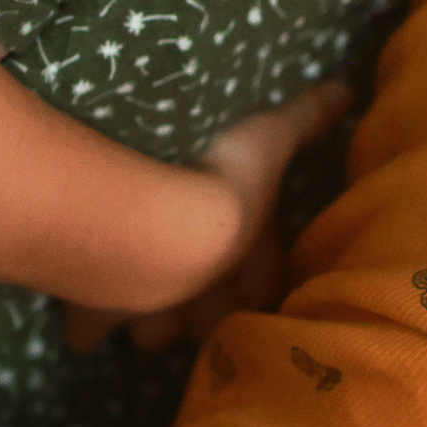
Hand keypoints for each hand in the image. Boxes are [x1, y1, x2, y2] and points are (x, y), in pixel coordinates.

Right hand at [65, 82, 343, 332]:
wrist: (146, 218)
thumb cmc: (221, 179)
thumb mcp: (267, 138)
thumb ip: (305, 117)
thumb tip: (347, 91)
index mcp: (250, 264)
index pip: (262, 289)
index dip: (255, 278)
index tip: (242, 261)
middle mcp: (205, 300)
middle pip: (206, 323)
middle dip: (199, 309)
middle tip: (186, 278)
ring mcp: (150, 314)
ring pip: (153, 336)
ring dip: (147, 318)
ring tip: (135, 288)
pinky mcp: (95, 318)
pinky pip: (85, 336)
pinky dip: (82, 323)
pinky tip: (79, 303)